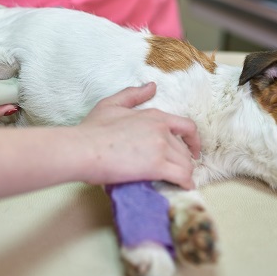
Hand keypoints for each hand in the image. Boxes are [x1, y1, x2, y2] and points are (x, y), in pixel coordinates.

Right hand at [77, 83, 199, 189]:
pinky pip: (181, 176)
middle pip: (185, 149)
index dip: (193, 140)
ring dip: (185, 174)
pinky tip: (184, 189)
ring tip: (180, 182)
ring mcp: (160, 147)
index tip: (193, 150)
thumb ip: (133, 95)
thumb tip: (152, 86)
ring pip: (185, 164)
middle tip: (178, 172)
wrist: (83, 148)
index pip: (186, 127)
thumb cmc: (92, 129)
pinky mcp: (156, 166)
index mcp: (154, 116)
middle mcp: (161, 129)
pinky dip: (186, 184)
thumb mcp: (111, 104)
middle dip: (184, 161)